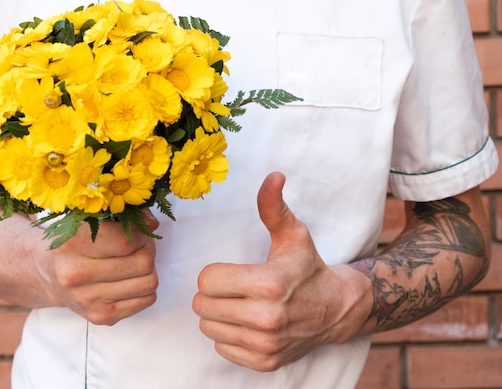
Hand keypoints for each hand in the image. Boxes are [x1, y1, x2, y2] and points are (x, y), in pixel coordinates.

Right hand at [35, 210, 159, 324]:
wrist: (46, 273)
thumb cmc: (72, 242)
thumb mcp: (88, 221)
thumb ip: (122, 217)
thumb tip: (152, 223)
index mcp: (73, 245)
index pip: (126, 241)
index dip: (141, 233)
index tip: (138, 230)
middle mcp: (77, 276)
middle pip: (143, 263)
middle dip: (148, 250)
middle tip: (139, 246)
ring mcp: (89, 300)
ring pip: (149, 283)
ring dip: (149, 270)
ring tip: (134, 261)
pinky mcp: (101, 317)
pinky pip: (147, 300)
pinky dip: (144, 287)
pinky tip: (128, 279)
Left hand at [192, 172, 368, 370]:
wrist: (336, 309)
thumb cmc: (307, 267)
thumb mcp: (293, 234)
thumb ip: (273, 206)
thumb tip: (273, 175)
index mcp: (268, 284)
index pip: (206, 280)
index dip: (214, 273)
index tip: (231, 271)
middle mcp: (266, 319)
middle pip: (202, 305)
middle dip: (212, 294)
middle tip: (233, 288)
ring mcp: (265, 345)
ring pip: (208, 328)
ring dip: (218, 316)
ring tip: (241, 305)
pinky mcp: (265, 362)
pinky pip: (221, 348)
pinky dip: (228, 336)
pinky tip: (247, 324)